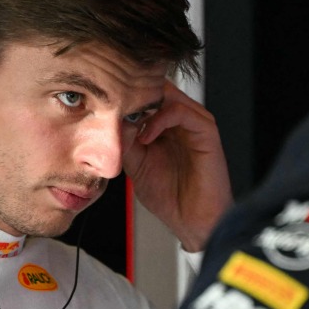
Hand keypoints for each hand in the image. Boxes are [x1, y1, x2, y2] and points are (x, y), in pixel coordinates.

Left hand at [122, 80, 232, 251]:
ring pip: (168, 94)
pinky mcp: (206, 131)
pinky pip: (181, 111)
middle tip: (112, 108)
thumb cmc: (169, 196)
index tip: (102, 108)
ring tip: (128, 125)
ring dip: (143, 106)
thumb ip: (124, 138)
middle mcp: (181, 120)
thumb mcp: (134, 162)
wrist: (191, 220)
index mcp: (165, 125)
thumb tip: (109, 119)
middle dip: (132, 96)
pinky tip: (146, 137)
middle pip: (156, 88)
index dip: (124, 97)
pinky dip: (160, 119)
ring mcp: (195, 123)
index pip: (145, 95)